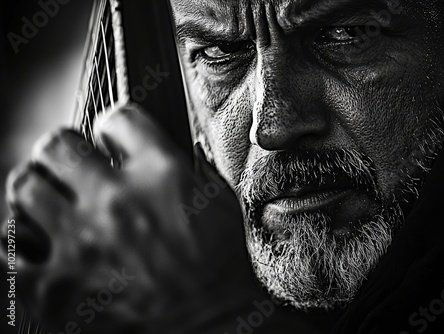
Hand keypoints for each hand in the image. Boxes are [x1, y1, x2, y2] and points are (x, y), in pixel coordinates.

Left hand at [1, 105, 259, 332]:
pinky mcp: (57, 290)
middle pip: (58, 144)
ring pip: (25, 187)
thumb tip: (172, 146)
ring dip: (39, 190)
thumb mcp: (221, 202)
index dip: (114, 127)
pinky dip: (22, 245)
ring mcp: (82, 245)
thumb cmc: (223, 267)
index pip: (116, 119)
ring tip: (53, 201)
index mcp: (163, 175)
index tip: (113, 142)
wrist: (219, 328)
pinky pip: (10, 253)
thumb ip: (191, 165)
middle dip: (67, 151)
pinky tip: (41, 245)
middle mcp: (117, 201)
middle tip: (75, 166)